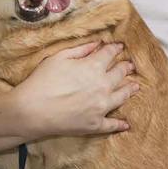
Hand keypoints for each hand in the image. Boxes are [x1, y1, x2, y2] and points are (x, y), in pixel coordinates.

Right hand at [14, 42, 137, 139]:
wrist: (31, 111)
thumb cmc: (41, 81)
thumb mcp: (58, 58)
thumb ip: (80, 50)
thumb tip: (97, 44)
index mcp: (93, 67)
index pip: (110, 54)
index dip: (115, 49)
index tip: (119, 46)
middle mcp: (103, 86)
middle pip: (120, 73)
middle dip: (126, 67)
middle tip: (130, 65)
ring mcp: (101, 106)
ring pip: (122, 96)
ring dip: (130, 90)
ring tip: (136, 86)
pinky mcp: (96, 124)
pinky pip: (112, 124)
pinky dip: (120, 125)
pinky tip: (126, 125)